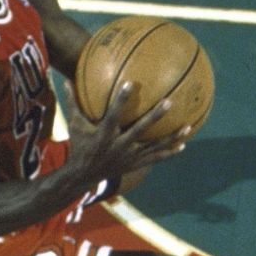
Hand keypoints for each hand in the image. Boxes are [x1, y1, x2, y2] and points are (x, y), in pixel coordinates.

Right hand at [68, 81, 191, 179]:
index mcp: (104, 135)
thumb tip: (67, 80)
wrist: (83, 176)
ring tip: (188, 126)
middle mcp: (119, 146)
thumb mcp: (74, 125)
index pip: (114, 115)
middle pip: (141, 130)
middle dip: (155, 116)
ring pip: (154, 146)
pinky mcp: (136, 164)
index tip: (130, 83)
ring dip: (172, 137)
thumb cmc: (79, 146)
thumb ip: (73, 103)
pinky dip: (169, 152)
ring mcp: (130, 157)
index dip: (121, 100)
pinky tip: (183, 145)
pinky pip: (156, 158)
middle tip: (169, 101)